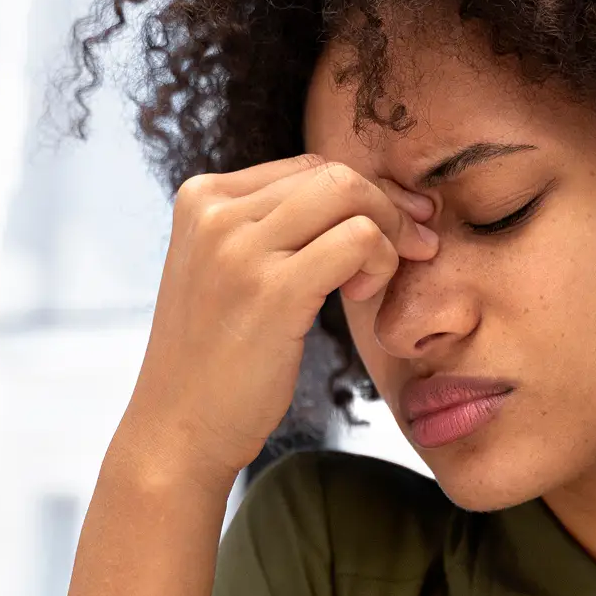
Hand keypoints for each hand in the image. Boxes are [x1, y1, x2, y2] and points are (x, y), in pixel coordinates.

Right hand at [112, 156, 438, 491]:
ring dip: (389, 234)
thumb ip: (275, 227)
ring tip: (374, 282)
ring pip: (350, 195)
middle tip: (416, 248)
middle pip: (334, 175)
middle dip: (389, 208)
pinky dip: (380, 260)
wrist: (179, 428)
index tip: (398, 227)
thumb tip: (366, 193)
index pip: (307, 168)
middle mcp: (215, 212)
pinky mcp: (272, 289)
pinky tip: (363, 295)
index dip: (364, 194)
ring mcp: (239, 248)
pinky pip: (359, 239)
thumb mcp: (229, 270)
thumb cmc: (218, 356)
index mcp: (201, 197)